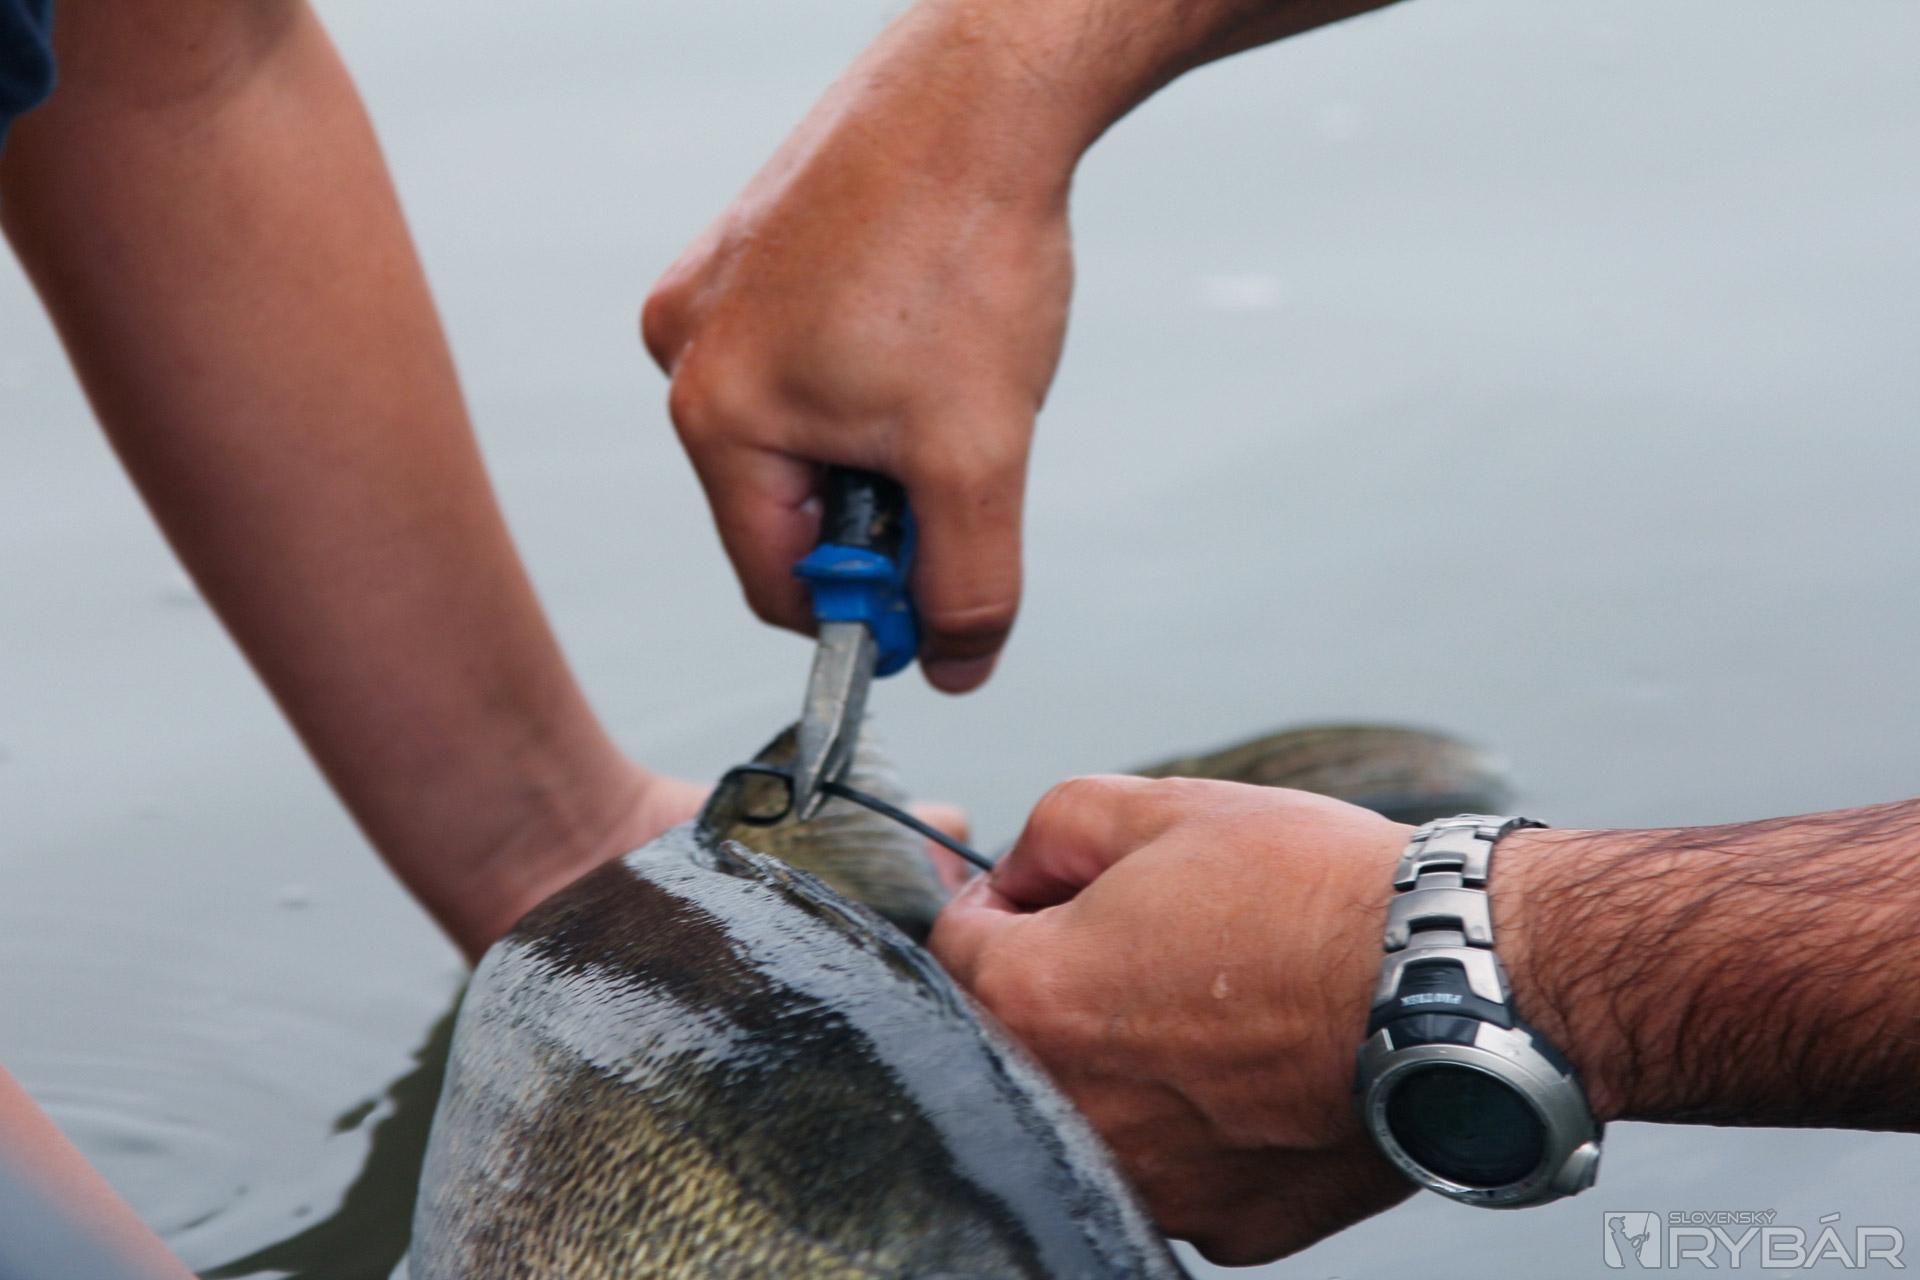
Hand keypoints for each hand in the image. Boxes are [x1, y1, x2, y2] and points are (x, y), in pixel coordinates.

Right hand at [641, 5, 1076, 692]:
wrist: (983, 90)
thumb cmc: (963, 253)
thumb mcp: (977, 454)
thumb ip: (968, 584)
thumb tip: (960, 665)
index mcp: (714, 413)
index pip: (776, 583)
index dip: (870, 612)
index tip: (944, 596)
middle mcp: (687, 349)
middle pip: (785, 508)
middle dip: (880, 510)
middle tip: (962, 465)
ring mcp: (714, 290)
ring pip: (802, 434)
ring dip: (880, 441)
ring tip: (947, 374)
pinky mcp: (752, 247)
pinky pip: (806, 358)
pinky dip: (871, 374)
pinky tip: (926, 326)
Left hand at [931, 776, 1416, 1263]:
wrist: (1449, 989)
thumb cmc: (1310, 893)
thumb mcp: (1161, 807)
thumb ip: (1052, 830)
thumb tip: (1020, 873)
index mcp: (1035, 1001)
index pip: (954, 946)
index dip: (998, 900)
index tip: (1048, 889)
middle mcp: (1071, 1109)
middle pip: (1018, 1036)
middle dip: (1057, 980)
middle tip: (1137, 940)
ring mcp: (1146, 1179)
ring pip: (1095, 1108)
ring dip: (1124, 1057)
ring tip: (1207, 1003)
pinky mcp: (1219, 1223)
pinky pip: (1174, 1164)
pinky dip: (1196, 1121)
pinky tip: (1252, 1072)